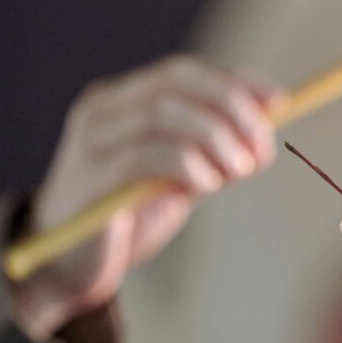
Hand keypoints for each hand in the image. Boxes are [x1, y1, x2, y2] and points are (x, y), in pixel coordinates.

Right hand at [8, 55, 282, 339]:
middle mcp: (101, 110)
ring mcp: (90, 141)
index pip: (181, 72)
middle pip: (175, 83)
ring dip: (215, 137)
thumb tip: (264, 135)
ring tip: (239, 170)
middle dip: (231, 107)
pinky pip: (148, 155)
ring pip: (164, 113)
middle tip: (262, 145)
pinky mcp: (91, 179)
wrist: (62, 270)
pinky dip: (189, 163)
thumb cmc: (123, 222)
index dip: (233, 82)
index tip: (279, 102)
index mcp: (118, 101)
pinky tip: (206, 184)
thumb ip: (207, 153)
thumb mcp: (173, 179)